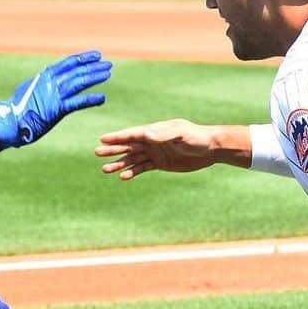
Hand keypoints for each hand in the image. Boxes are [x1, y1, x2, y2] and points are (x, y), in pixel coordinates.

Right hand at [0, 51, 111, 149]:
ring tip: (108, 73)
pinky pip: (78, 103)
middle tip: (108, 63)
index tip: (95, 55)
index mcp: (44, 76)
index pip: (68, 63)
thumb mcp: (29, 90)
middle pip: (77, 70)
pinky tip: (102, 98)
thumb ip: (41, 85)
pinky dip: (90, 99)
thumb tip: (45, 81)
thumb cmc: (17, 109)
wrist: (10, 121)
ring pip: (80, 82)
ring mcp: (54, 95)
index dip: (83, 58)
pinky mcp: (57, 110)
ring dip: (95, 77)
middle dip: (93, 66)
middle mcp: (51, 82)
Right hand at [96, 119, 218, 179]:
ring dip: (119, 163)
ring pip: (132, 159)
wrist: (210, 149)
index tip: (103, 139)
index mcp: (154, 131)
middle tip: (97, 153)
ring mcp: (154, 153)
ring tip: (105, 170)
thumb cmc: (196, 137)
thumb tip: (146, 135)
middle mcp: (151, 141)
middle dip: (113, 149)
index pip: (132, 134)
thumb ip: (164, 134)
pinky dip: (132, 172)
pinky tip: (123, 177)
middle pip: (128, 146)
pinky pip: (142, 168)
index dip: (117, 137)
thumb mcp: (181, 133)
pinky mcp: (160, 164)